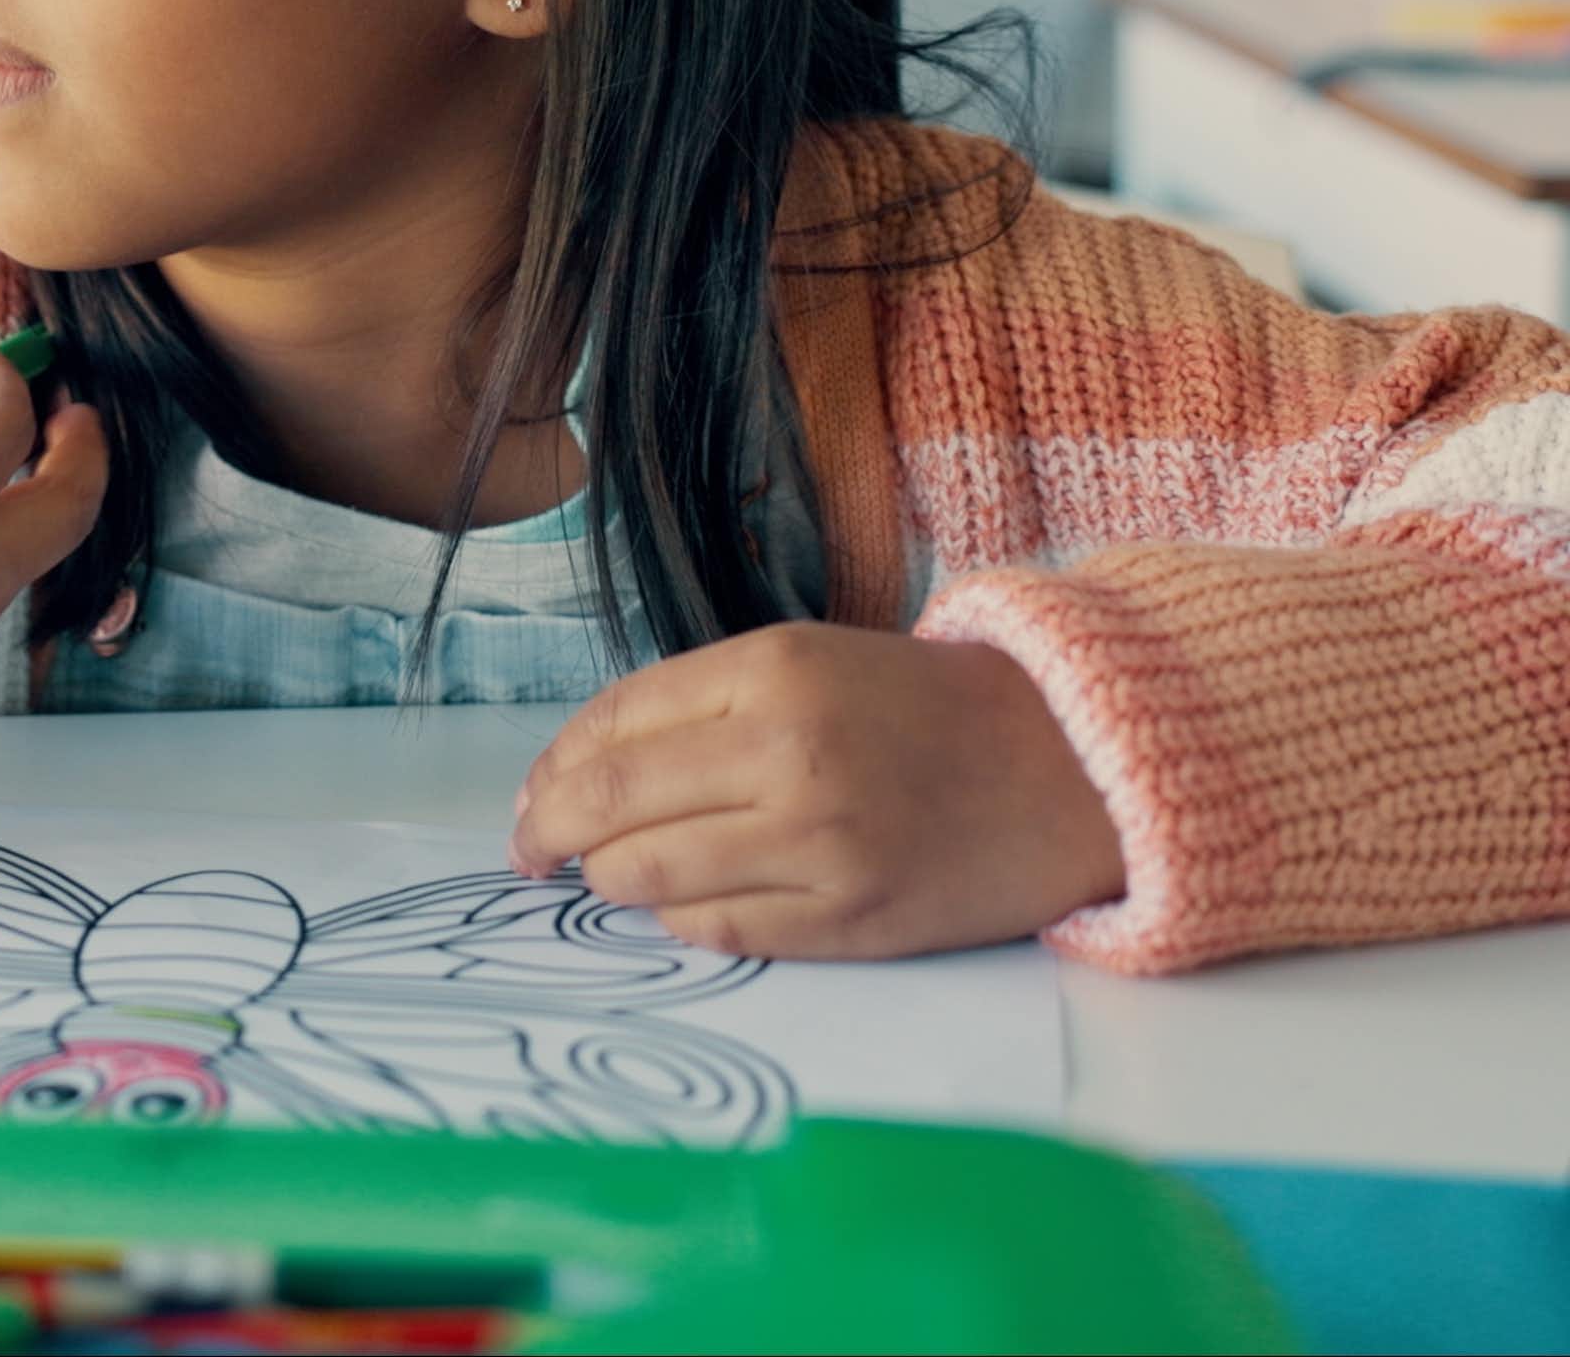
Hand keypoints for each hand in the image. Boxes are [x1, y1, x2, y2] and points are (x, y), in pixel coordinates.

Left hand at [507, 626, 1125, 959]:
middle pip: (611, 802)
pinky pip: (717, 929)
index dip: (552, 768)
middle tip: (529, 851)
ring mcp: (819, 843)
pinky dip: (678, 919)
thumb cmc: (915, 706)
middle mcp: (787, 753)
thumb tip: (575, 773)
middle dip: (547, 832)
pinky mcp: (849, 918)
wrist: (1061, 764)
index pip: (612, 724)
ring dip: (606, 881)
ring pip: (649, 876)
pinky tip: (681, 902)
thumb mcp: (802, 660)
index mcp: (769, 671)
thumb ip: (695, 707)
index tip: (530, 798)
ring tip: (603, 876)